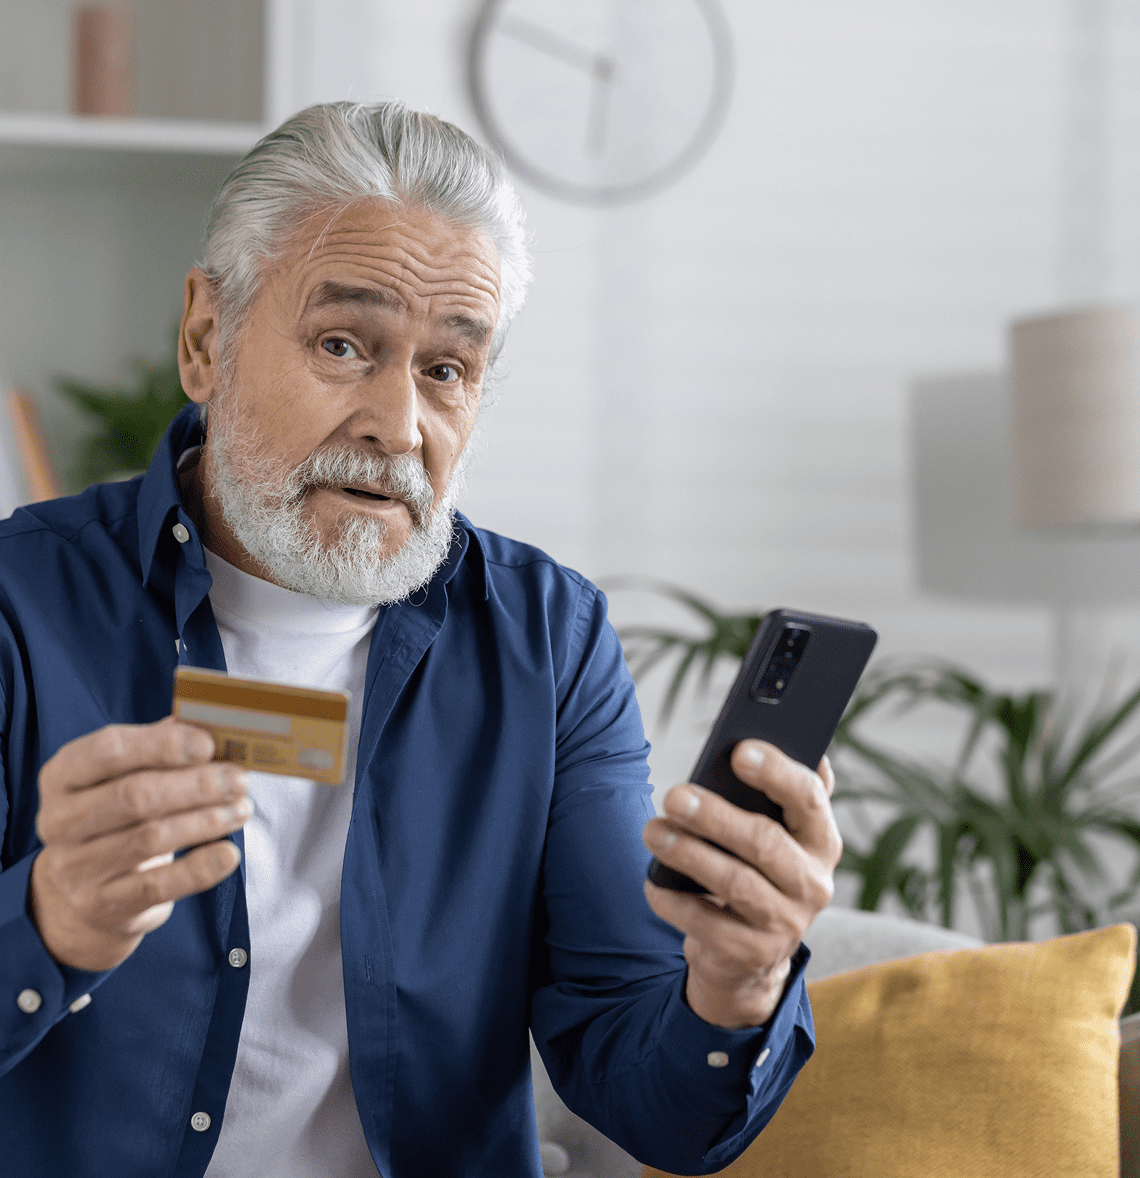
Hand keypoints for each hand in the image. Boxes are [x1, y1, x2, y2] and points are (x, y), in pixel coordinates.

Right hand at [29, 718, 250, 971]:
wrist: (87, 891)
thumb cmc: (120, 814)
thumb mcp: (127, 775)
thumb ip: (162, 746)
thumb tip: (214, 724)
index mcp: (63, 775)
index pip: (108, 751)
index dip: (162, 746)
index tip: (209, 745)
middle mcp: (59, 820)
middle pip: (134, 796)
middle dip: (196, 785)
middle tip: (239, 779)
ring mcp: (76, 867)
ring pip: (151, 839)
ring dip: (207, 821)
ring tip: (241, 809)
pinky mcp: (103, 903)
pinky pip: (158, 885)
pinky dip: (200, 868)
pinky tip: (229, 853)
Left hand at [642, 739, 840, 1027]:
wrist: (751, 953)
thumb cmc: (758, 868)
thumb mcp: (778, 831)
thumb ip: (781, 789)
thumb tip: (774, 737)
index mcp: (821, 839)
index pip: (809, 798)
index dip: (777, 772)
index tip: (739, 750)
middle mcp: (812, 883)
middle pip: (764, 842)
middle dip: (716, 817)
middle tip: (673, 796)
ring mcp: (785, 923)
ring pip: (734, 883)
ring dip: (688, 854)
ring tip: (652, 831)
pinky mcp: (751, 954)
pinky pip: (706, 924)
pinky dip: (674, 900)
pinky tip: (652, 881)